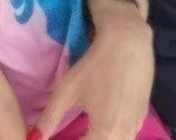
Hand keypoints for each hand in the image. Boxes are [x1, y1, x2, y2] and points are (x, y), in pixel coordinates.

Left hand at [33, 0, 153, 139]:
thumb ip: (50, 119)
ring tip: (80, 130)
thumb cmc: (94, 67)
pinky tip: (96, 123)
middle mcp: (125, 137)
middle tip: (67, 133)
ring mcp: (137, 128)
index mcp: (106, 134)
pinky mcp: (142, 119)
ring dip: (95, 138)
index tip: (53, 138)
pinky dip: (109, 135)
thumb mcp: (66, 91)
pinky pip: (124, 136)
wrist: (129, 45)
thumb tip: (34, 138)